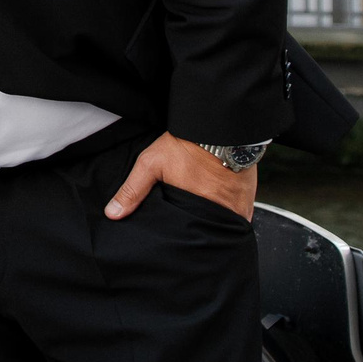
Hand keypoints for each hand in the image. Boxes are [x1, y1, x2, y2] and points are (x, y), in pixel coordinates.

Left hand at [104, 132, 257, 221]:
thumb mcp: (151, 163)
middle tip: (190, 226)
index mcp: (196, 208)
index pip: (189, 235)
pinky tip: (220, 208)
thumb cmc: (186, 143)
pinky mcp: (249, 199)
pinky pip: (240, 216)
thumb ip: (132, 190)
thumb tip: (113, 213)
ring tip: (205, 218)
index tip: (176, 236)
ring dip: (217, 224)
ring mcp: (238, 207)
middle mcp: (222, 212)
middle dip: (200, 232)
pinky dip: (230, 215)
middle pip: (209, 232)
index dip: (182, 237)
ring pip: (226, 225)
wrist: (220, 124)